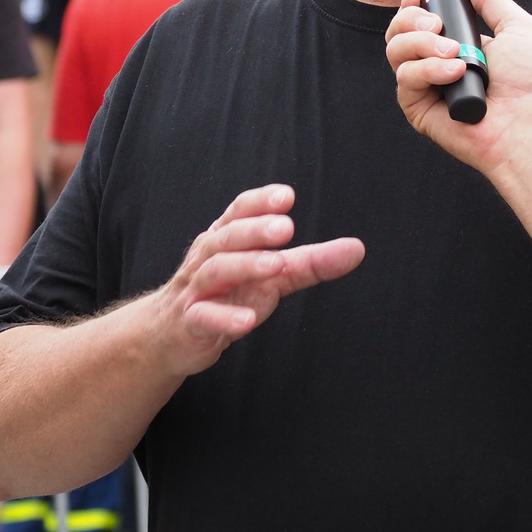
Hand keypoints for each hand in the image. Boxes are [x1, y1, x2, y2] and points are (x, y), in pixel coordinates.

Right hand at [145, 185, 364, 377]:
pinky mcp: (189, 323)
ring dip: (245, 266)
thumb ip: (311, 262)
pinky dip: (224, 318)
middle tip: (287, 228)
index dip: (260, 202)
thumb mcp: (272, 276)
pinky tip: (248, 321)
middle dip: (256, 230)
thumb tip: (357, 249)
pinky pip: (203, 318)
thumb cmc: (227, 294)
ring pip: (214, 272)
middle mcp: (207, 258)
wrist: (173, 335)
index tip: (287, 196)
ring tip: (275, 265)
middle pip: (227, 237)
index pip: (239, 212)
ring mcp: (196, 291)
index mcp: (226, 239)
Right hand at [384, 0, 531, 174]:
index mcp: (457, 45)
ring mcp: (426, 86)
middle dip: (411, 19)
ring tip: (454, 53)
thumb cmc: (527, 84)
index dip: (411, 7)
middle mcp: (437, 65)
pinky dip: (427, 70)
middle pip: (399, 32)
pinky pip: (405, 78)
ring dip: (421, 44)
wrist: (525, 125)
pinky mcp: (418, 108)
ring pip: (396, 51)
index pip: (419, 22)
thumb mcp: (516, 27)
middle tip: (437, 25)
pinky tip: (453, 73)